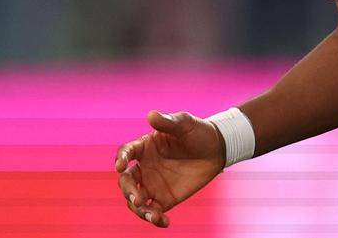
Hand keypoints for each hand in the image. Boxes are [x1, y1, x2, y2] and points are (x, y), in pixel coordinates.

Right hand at [115, 110, 226, 227]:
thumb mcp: (184, 123)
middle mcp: (144, 167)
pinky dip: (155, 219)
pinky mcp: (165, 199)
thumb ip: (168, 121)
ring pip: (135, 200)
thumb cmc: (197, 132)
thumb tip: (151, 115)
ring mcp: (153, 185)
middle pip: (126, 181)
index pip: (126, 153)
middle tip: (138, 198)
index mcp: (144, 147)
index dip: (121, 158)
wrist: (217, 149)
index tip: (121, 166)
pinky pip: (153, 212)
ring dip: (139, 209)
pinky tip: (164, 221)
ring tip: (153, 215)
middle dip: (128, 191)